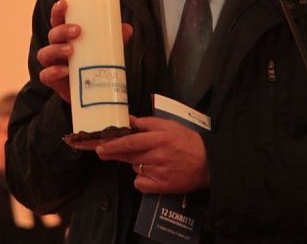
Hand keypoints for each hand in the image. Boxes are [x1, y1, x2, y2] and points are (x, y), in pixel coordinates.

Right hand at [36, 0, 132, 103]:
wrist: (92, 94)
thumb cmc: (96, 64)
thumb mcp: (106, 49)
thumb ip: (115, 39)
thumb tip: (127, 28)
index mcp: (66, 36)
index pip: (57, 20)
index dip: (58, 10)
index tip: (65, 3)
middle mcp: (56, 48)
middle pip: (52, 35)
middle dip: (62, 30)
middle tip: (78, 30)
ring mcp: (53, 64)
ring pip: (45, 54)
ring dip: (56, 50)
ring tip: (71, 51)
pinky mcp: (53, 82)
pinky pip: (45, 76)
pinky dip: (52, 72)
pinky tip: (64, 70)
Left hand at [94, 115, 209, 193]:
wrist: (208, 163)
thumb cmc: (187, 141)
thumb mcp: (169, 125)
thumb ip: (147, 122)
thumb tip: (128, 120)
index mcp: (159, 138)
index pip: (130, 141)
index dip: (112, 144)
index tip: (98, 146)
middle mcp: (157, 155)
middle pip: (128, 155)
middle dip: (112, 152)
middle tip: (101, 151)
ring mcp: (158, 172)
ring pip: (134, 167)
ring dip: (136, 163)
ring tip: (151, 159)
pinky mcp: (161, 186)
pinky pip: (140, 183)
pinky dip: (141, 179)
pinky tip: (151, 174)